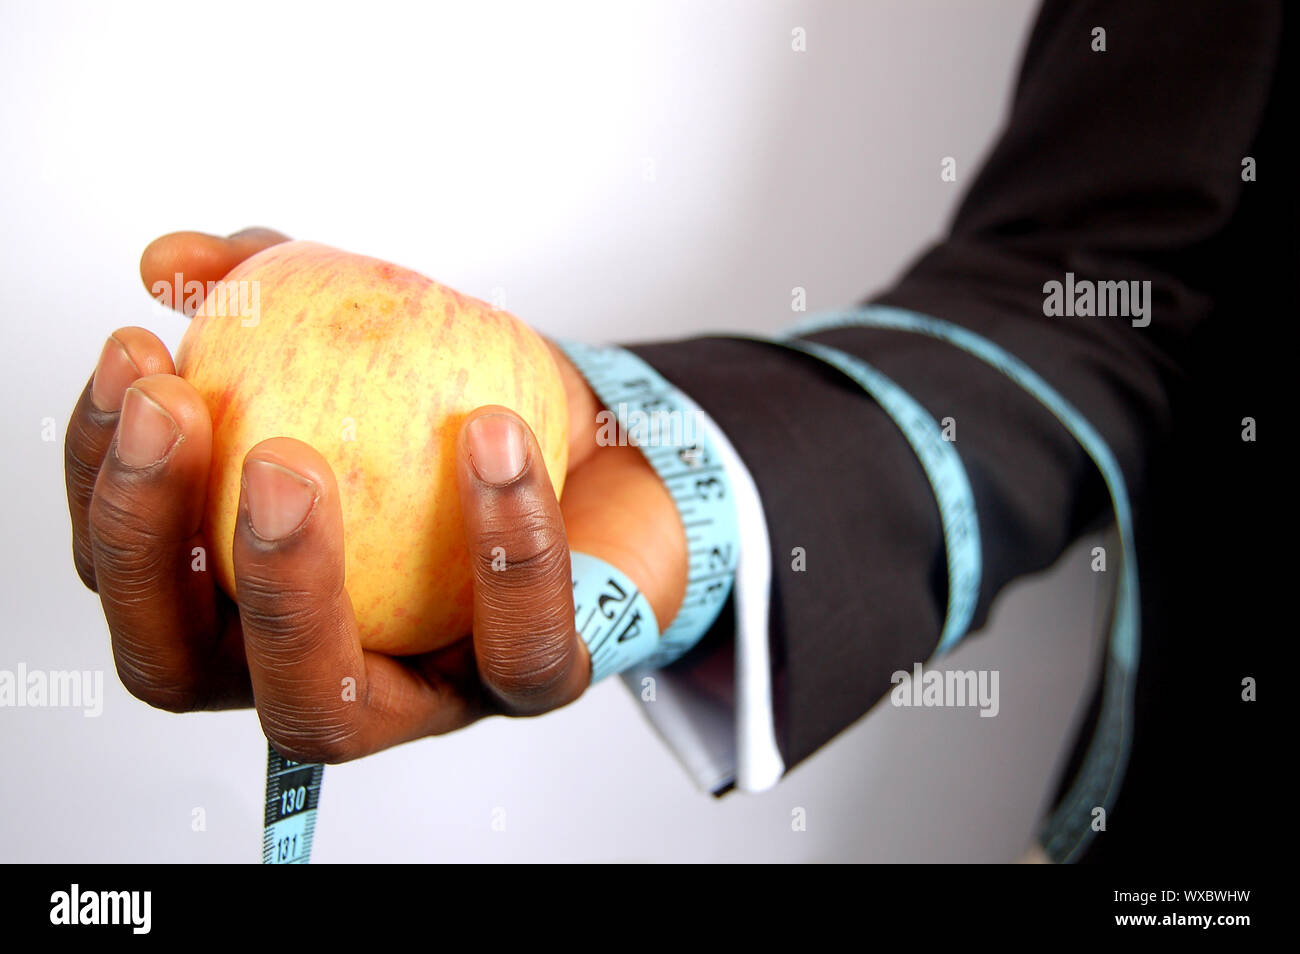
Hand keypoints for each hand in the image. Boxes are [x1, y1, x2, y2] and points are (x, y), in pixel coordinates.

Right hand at [65, 228, 687, 761]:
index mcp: (247, 593)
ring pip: (321, 711)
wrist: (618, 461)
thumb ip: (268, 296)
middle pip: (176, 664)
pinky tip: (492, 432)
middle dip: (150, 545)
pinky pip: (517, 644)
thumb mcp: (367, 331)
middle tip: (179, 414)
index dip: (105, 473)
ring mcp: (419, 695)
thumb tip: (172, 262)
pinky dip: (505, 542)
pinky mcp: (532, 686)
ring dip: (288, 586)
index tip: (135, 352)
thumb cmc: (473, 408)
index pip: (133, 567)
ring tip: (293, 455)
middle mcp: (311, 664)